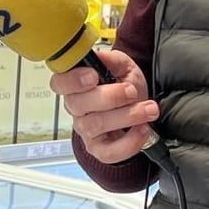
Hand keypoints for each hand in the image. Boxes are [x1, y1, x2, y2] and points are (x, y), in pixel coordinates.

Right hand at [49, 49, 158, 163]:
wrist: (140, 108)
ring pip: (96, 125)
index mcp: (76, 85)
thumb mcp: (124, 66)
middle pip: (79, 104)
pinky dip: (129, 142)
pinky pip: (108, 152)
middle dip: (110, 97)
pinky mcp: (100, 148)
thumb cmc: (126, 87)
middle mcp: (77, 108)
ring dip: (127, 116)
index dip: (73, 80)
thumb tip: (100, 56)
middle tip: (131, 91)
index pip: (60, 83)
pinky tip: (142, 129)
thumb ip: (112, 59)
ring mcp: (86, 130)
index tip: (93, 76)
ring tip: (148, 109)